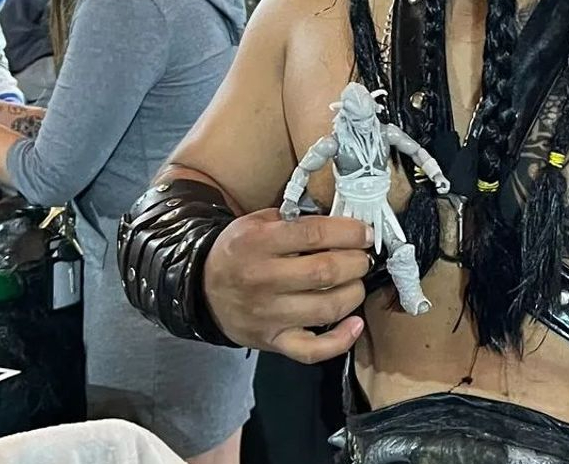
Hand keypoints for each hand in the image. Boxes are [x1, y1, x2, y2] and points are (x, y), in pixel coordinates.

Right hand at [203, 208, 375, 363]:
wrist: (204, 291)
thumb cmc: (239, 253)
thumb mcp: (256, 223)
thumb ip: (294, 219)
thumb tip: (341, 221)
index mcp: (258, 244)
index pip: (314, 234)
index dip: (349, 232)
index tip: (365, 234)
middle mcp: (262, 280)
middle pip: (325, 272)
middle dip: (356, 262)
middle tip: (362, 258)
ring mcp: (269, 315)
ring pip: (326, 308)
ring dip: (354, 293)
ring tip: (356, 282)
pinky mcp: (274, 340)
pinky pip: (312, 350)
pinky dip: (340, 340)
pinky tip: (355, 324)